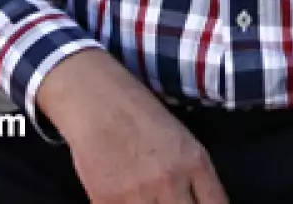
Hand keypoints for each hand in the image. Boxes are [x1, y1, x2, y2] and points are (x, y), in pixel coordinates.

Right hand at [40, 50, 228, 203]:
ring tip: (147, 198)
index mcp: (194, 162)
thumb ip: (192, 172)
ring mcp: (139, 194)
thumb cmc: (137, 111)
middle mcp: (170, 180)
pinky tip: (127, 197)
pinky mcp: (107, 200)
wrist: (93, 99)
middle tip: (171, 200)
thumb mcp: (180, 137)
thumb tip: (198, 199)